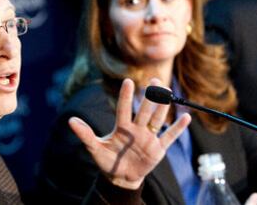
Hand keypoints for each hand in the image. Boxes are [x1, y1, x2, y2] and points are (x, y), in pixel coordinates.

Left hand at [68, 78, 190, 189]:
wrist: (120, 177)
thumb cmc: (107, 160)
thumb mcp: (95, 149)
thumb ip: (85, 135)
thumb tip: (70, 120)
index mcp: (121, 127)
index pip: (123, 109)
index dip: (125, 97)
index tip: (128, 81)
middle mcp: (136, 129)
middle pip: (144, 111)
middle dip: (149, 97)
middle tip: (154, 80)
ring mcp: (148, 138)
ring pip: (157, 120)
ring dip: (162, 107)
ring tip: (167, 91)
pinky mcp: (158, 149)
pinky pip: (169, 138)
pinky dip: (177, 129)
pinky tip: (186, 117)